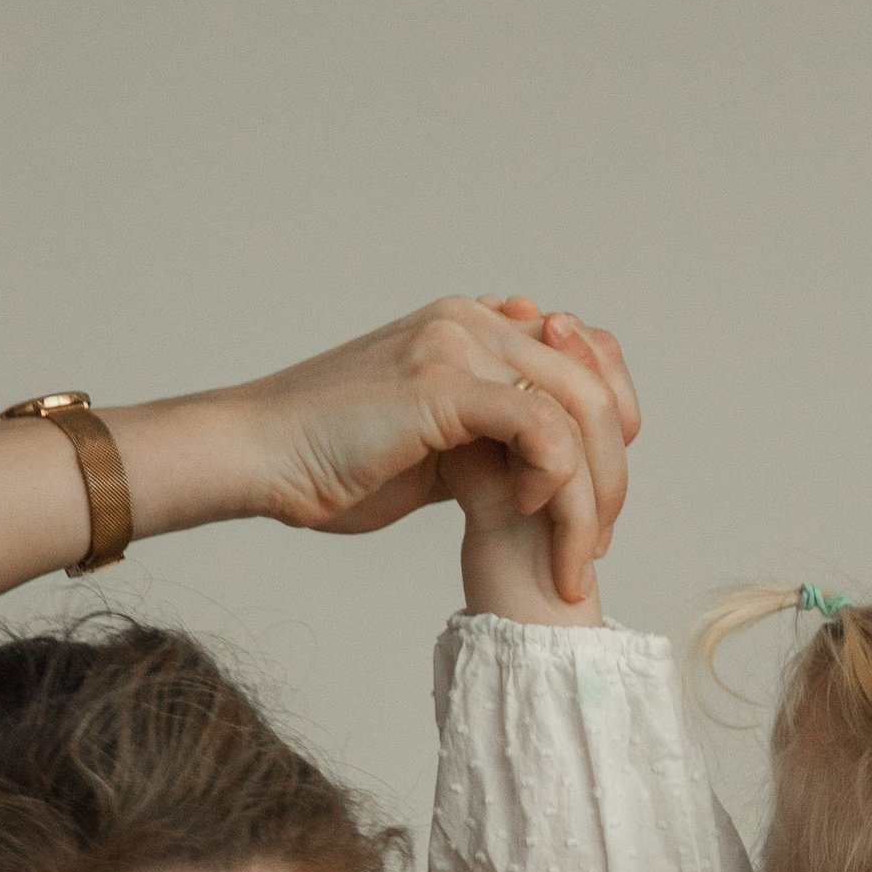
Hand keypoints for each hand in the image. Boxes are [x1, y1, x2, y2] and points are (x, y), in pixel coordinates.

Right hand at [239, 295, 641, 603]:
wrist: (259, 455)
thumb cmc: (332, 463)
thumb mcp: (434, 449)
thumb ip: (490, 441)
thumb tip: (536, 467)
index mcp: (476, 325)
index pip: (589, 358)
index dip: (613, 430)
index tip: (598, 505)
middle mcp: (475, 320)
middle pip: (596, 388)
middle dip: (610, 477)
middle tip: (595, 546)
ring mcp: (460, 342)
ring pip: (579, 410)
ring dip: (589, 494)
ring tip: (572, 552)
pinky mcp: (444, 381)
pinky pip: (541, 425)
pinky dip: (553, 478)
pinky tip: (527, 511)